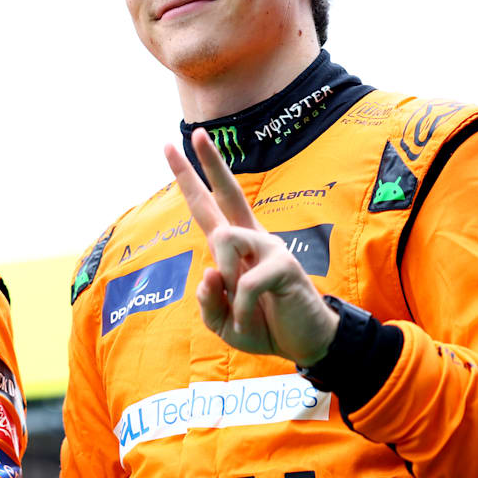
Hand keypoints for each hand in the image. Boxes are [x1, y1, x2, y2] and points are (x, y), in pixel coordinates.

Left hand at [164, 128, 338, 363]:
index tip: (170, 147)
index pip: (208, 206)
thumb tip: (210, 273)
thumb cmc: (265, 325)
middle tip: (196, 133)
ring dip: (225, 279)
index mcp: (234, 247)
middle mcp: (252, 238)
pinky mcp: (285, 264)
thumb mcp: (224, 322)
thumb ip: (208, 302)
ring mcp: (270, 247)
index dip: (189, 178)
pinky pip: (246, 282)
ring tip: (241, 306)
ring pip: (225, 239)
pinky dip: (243, 308)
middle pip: (230, 192)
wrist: (307, 343)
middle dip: (210, 162)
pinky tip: (254, 319)